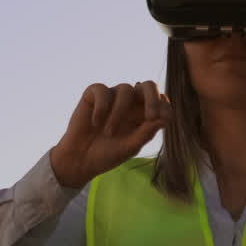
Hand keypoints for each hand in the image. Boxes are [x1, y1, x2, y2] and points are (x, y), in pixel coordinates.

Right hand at [50, 81, 172, 188]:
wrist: (80, 160)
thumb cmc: (107, 155)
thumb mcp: (130, 147)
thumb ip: (146, 133)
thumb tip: (164, 119)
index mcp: (142, 115)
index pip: (161, 101)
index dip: (164, 106)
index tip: (162, 120)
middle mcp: (130, 103)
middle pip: (148, 85)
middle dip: (153, 97)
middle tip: (151, 116)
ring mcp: (111, 97)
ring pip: (125, 89)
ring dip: (119, 112)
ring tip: (109, 133)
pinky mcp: (93, 95)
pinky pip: (102, 90)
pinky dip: (101, 106)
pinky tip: (95, 123)